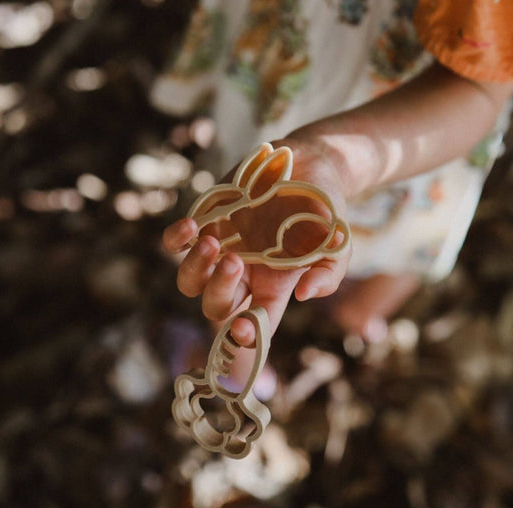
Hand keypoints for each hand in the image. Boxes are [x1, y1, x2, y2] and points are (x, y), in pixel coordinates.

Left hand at [163, 138, 351, 344]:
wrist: (307, 168)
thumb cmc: (324, 212)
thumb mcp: (337, 245)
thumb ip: (328, 274)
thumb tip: (303, 295)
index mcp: (272, 287)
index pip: (255, 322)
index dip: (245, 335)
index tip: (241, 329)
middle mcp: (242, 275)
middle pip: (216, 305)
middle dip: (219, 289)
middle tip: (236, 260)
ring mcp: (221, 250)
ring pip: (190, 281)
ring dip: (195, 268)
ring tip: (212, 242)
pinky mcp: (205, 224)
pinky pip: (175, 243)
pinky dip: (176, 239)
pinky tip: (192, 226)